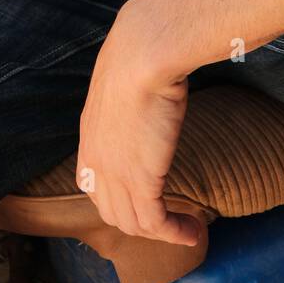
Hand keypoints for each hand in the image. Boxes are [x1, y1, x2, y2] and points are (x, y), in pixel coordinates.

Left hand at [76, 0, 201, 246]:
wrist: (145, 49)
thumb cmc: (142, 47)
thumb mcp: (126, 71)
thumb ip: (132, 84)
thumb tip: (152, 71)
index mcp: (90, 132)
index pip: (93, 183)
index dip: (116, 197)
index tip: (144, 198)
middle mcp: (96, 158)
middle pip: (110, 210)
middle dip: (139, 222)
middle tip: (169, 221)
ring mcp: (115, 172)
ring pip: (132, 223)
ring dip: (161, 235)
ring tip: (188, 230)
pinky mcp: (140, 179)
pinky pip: (155, 224)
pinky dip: (175, 234)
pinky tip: (194, 231)